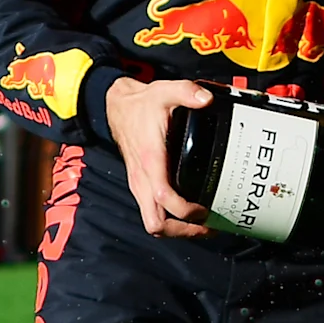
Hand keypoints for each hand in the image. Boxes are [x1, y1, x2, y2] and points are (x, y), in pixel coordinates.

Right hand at [104, 76, 212, 238]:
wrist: (116, 107)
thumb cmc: (141, 104)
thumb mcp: (163, 92)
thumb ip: (185, 91)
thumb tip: (206, 99)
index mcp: (150, 161)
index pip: (164, 198)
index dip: (185, 211)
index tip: (205, 210)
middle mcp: (141, 179)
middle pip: (155, 224)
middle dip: (182, 231)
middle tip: (207, 227)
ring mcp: (139, 185)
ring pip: (153, 223)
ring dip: (177, 230)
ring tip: (202, 226)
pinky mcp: (141, 186)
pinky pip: (153, 213)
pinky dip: (171, 219)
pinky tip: (190, 213)